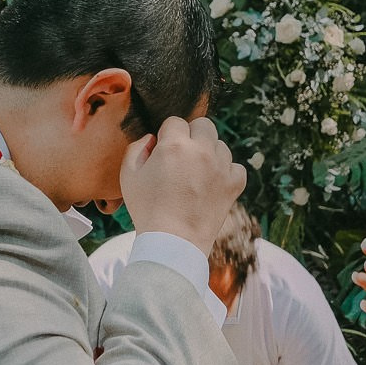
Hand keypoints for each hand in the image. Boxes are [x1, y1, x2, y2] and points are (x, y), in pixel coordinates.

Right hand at [118, 116, 245, 253]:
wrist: (172, 243)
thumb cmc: (147, 210)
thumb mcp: (129, 176)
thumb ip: (137, 148)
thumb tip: (152, 139)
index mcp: (174, 145)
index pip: (175, 121)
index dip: (167, 135)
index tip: (164, 151)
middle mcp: (201, 150)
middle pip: (203, 125)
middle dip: (192, 136)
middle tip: (182, 157)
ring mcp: (220, 167)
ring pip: (220, 145)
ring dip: (209, 154)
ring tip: (196, 174)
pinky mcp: (233, 184)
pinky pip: (236, 167)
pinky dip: (227, 173)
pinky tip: (213, 183)